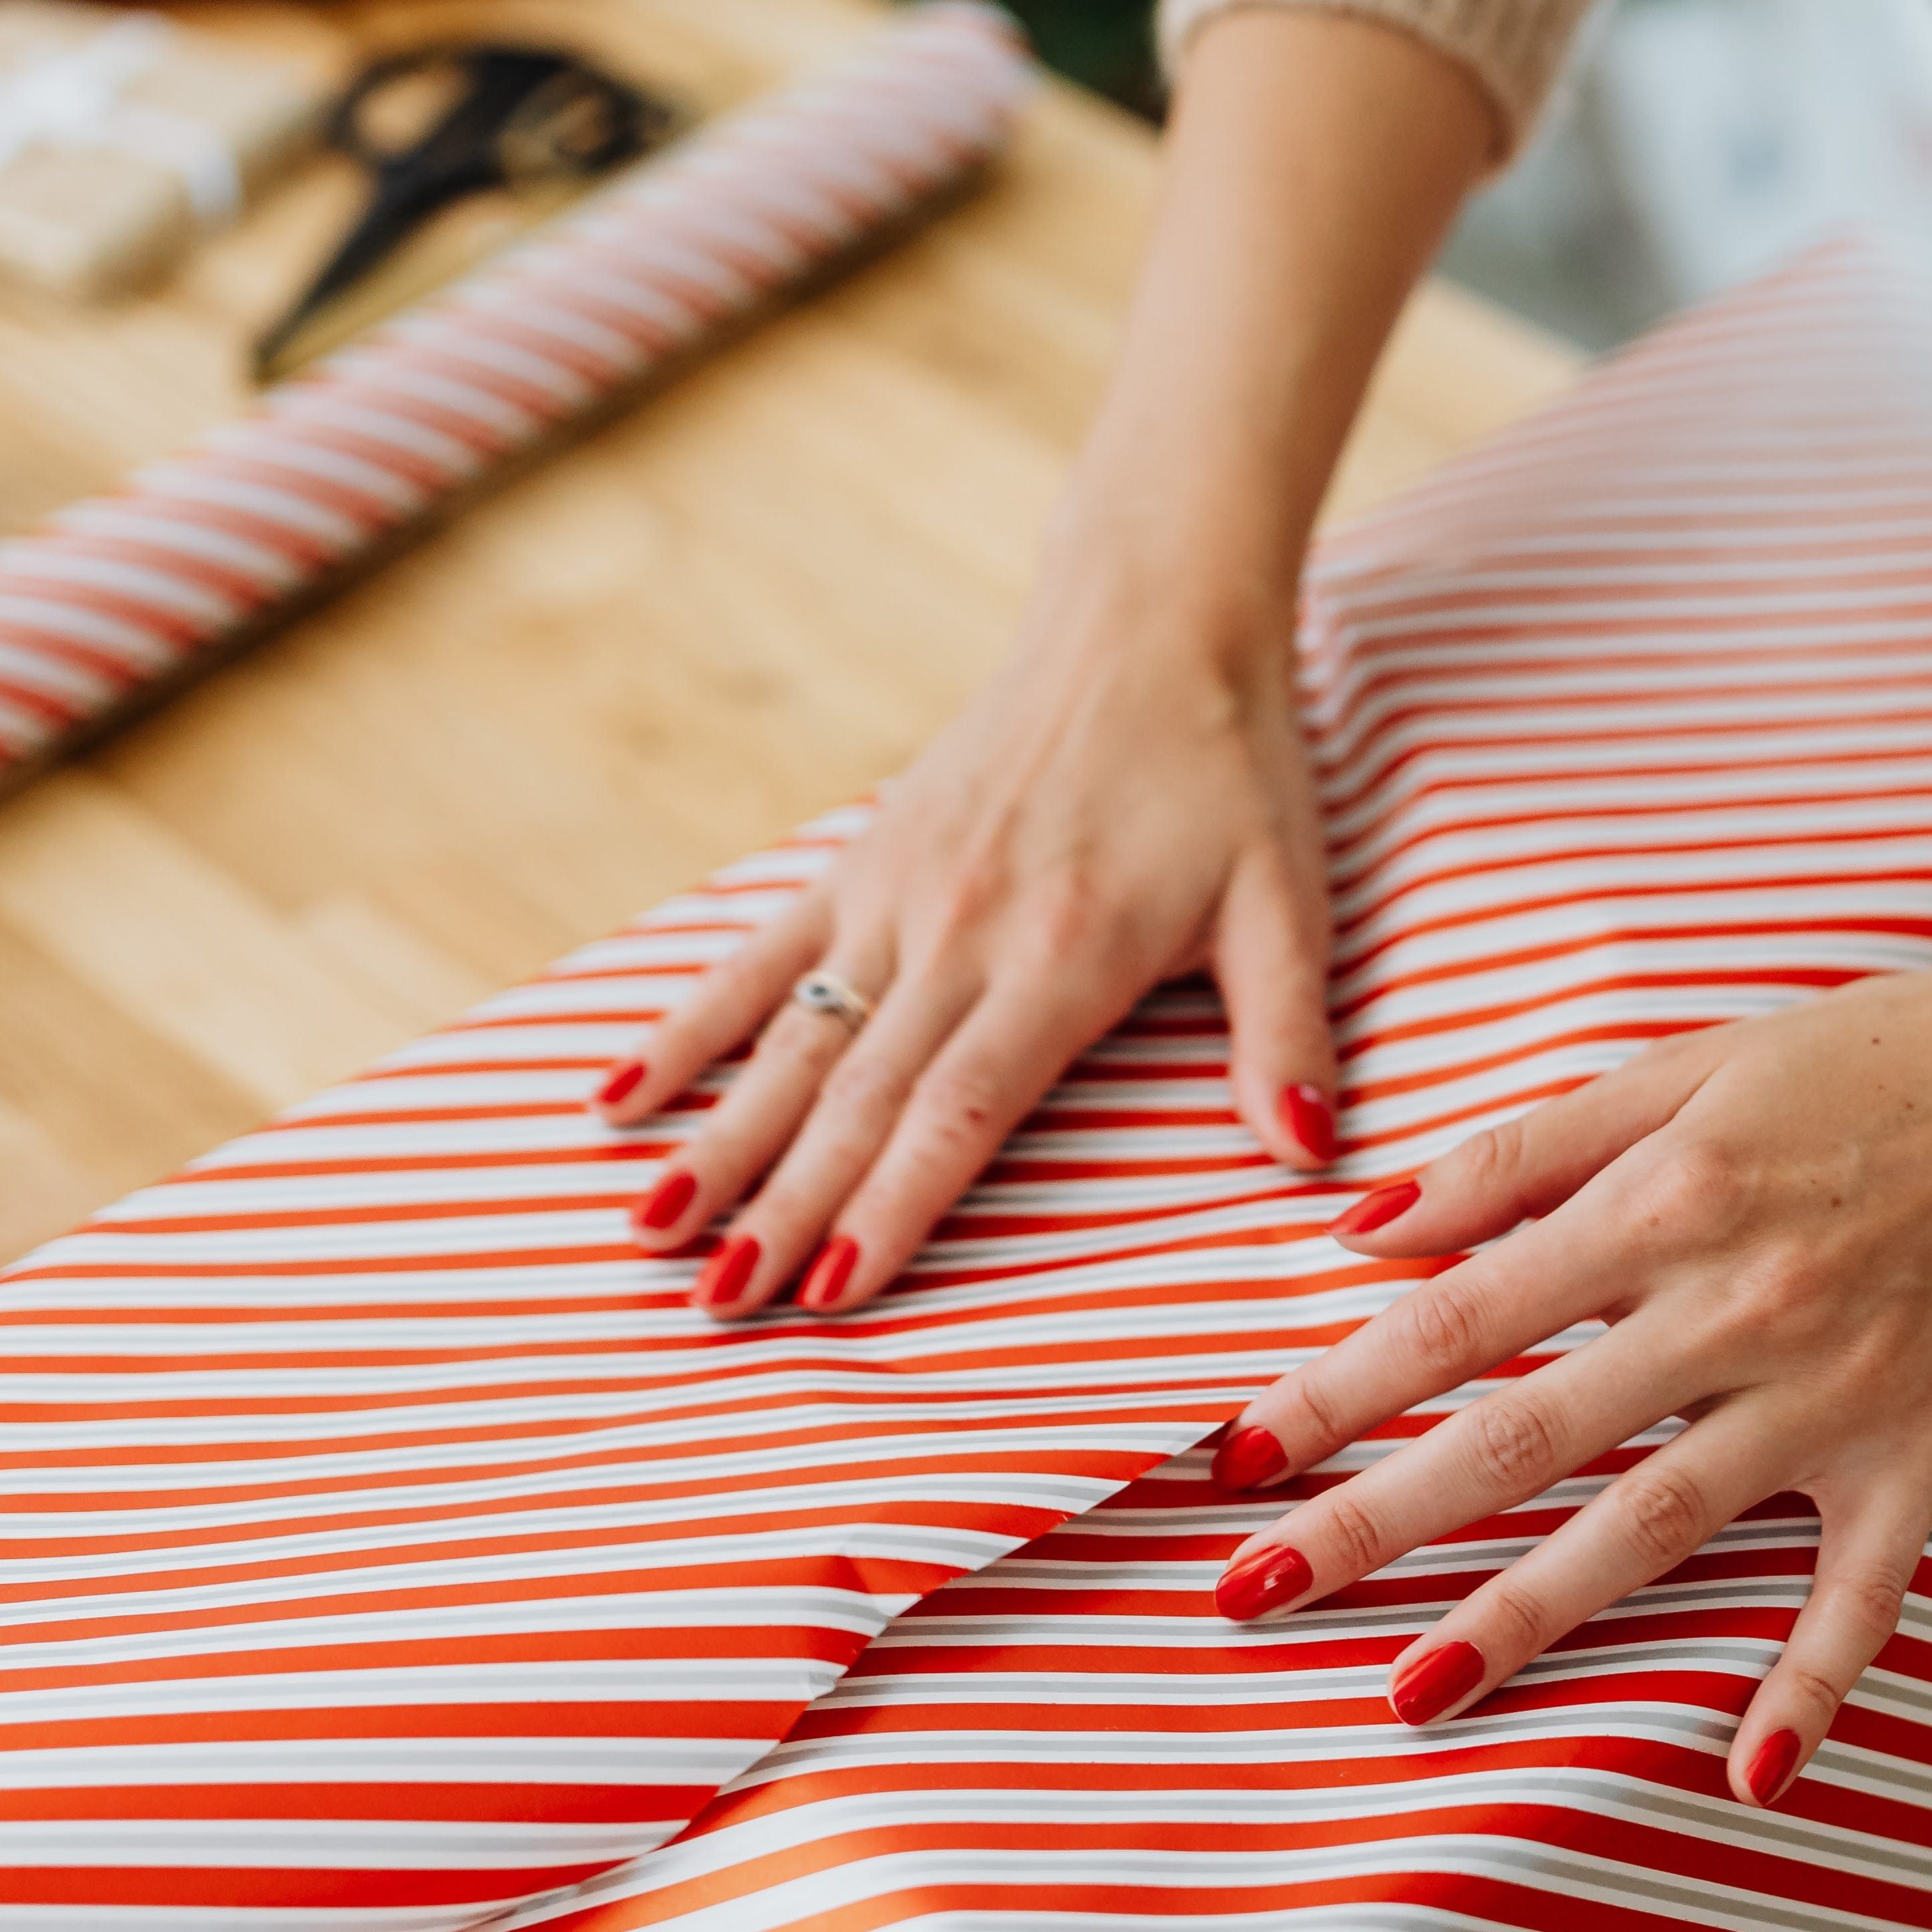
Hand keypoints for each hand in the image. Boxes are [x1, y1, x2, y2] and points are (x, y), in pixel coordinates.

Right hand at [596, 571, 1331, 1313]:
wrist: (1148, 622)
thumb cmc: (1230, 774)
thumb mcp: (1286, 901)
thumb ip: (1286, 1033)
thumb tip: (1311, 1156)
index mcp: (1063, 955)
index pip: (958, 1107)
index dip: (892, 1203)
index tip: (829, 1292)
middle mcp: (959, 929)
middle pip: (855, 1097)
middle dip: (781, 1209)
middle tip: (713, 1309)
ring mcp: (895, 893)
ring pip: (792, 1042)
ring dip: (719, 1141)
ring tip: (650, 1230)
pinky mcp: (861, 861)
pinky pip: (759, 960)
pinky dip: (690, 1028)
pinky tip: (621, 1099)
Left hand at [1201, 850, 1931, 1806]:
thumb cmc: (1876, 1051)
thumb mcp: (1688, 1065)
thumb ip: (1525, 1151)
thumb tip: (1366, 1229)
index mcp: (1667, 1200)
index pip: (1460, 1314)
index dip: (1335, 1389)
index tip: (1227, 1458)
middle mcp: (1739, 1304)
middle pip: (1526, 1434)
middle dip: (1375, 1521)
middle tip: (1247, 1599)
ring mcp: (1835, 1391)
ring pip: (1657, 1524)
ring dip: (1531, 1619)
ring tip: (1411, 1697)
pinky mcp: (1927, 1446)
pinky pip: (1863, 1589)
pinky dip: (1813, 1685)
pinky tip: (1749, 1779)